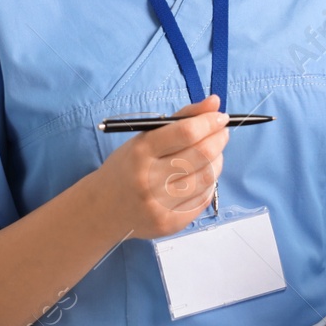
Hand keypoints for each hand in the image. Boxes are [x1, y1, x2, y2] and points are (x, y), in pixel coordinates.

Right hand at [96, 95, 229, 239]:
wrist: (103, 209)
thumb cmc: (128, 167)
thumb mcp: (144, 138)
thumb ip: (180, 119)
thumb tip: (214, 102)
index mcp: (141, 152)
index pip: (185, 132)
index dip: (209, 122)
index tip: (221, 117)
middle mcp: (149, 179)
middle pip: (201, 155)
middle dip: (219, 140)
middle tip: (222, 134)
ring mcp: (159, 204)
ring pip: (207, 178)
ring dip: (217, 162)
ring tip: (214, 155)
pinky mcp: (169, 223)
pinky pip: (203, 199)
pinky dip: (209, 184)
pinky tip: (202, 177)